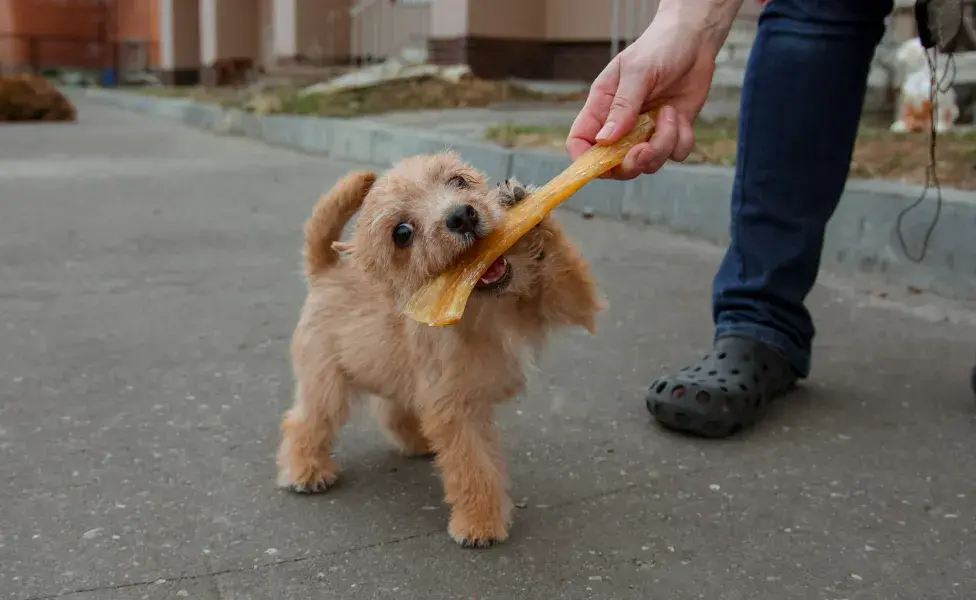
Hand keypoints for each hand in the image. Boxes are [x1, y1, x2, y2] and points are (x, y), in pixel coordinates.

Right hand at [566, 13, 718, 179]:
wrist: (694, 39)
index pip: (580, 142)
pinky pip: (675, 154)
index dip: (585, 161)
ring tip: (670, 113)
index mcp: (601, 108)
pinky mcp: (672, 133)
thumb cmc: (659, 47)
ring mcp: (647, 132)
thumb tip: (604, 140)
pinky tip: (680, 117)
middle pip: (614, 166)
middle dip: (631, 163)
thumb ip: (622, 107)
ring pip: (648, 163)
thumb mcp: (637, 72)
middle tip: (645, 149)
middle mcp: (621, 125)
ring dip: (663, 145)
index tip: (602, 164)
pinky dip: (681, 141)